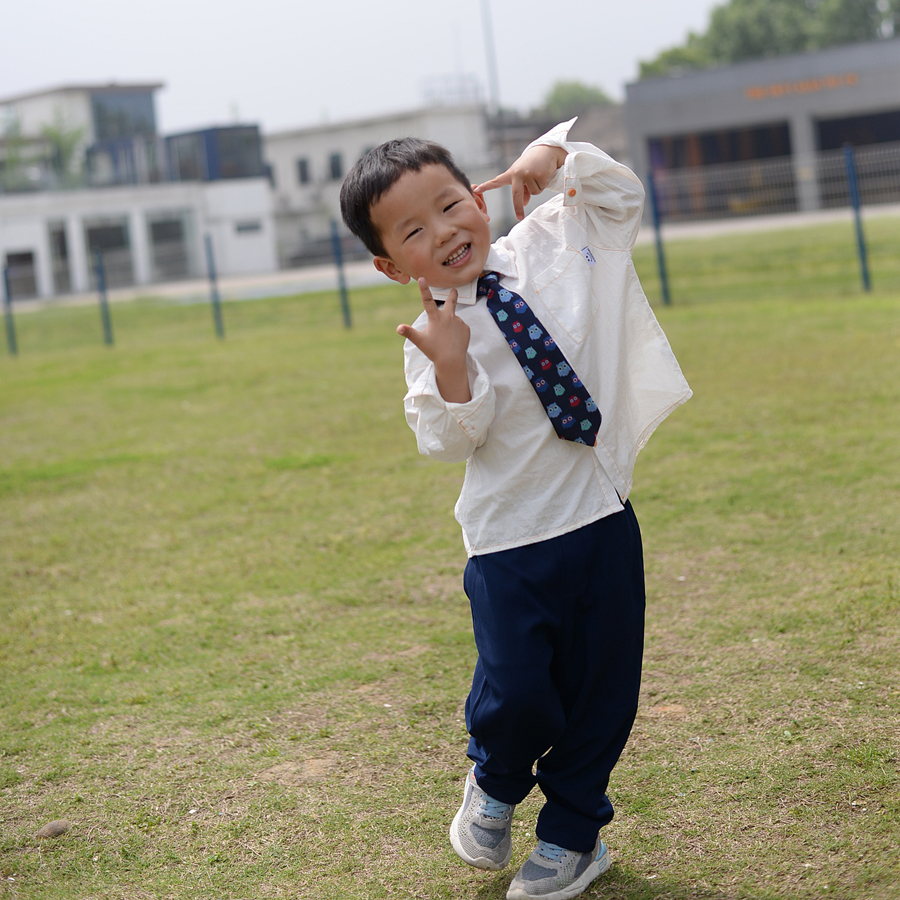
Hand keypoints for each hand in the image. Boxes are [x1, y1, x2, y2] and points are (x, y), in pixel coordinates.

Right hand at [397, 278, 471, 402]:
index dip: (424, 289)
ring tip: (446, 339)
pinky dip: (457, 333)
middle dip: (452, 295)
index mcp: (435, 318)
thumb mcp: (420, 341)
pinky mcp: (466, 328)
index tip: (422, 278)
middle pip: (451, 302)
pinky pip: (460, 328)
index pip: (427, 300)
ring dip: (450, 327)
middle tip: (454, 290)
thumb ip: (409, 332)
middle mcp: (448, 316)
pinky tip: (454, 341)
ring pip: (453, 321)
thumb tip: (398, 328)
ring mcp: (459, 322)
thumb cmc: (434, 351)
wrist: (452, 361)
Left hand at [475, 144, 566, 220]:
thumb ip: (522, 191)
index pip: (496, 182)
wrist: (546, 151)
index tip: (475, 189)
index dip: (486, 186)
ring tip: (538, 175)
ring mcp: (527, 174)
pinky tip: (543, 174)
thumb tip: (524, 203)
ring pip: (533, 193)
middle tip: (519, 218)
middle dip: (518, 208)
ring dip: (537, 187)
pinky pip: (540, 188)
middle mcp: (517, 174)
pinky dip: (543, 184)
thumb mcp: (524, 177)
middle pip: (516, 195)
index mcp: (510, 174)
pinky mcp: (538, 175)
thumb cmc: (532, 165)